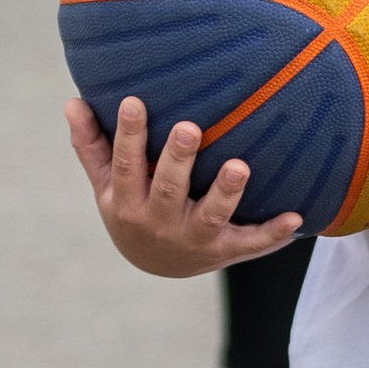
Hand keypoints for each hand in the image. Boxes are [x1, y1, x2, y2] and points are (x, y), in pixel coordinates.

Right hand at [67, 94, 300, 277]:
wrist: (157, 266)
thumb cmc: (132, 207)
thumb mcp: (107, 183)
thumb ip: (91, 145)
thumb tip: (72, 102)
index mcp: (128, 201)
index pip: (126, 165)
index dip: (128, 135)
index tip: (134, 102)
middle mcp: (159, 221)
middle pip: (169, 188)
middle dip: (179, 160)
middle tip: (190, 128)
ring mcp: (194, 238)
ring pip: (211, 215)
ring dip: (227, 192)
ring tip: (240, 166)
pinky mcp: (225, 250)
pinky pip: (252, 243)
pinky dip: (273, 234)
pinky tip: (295, 218)